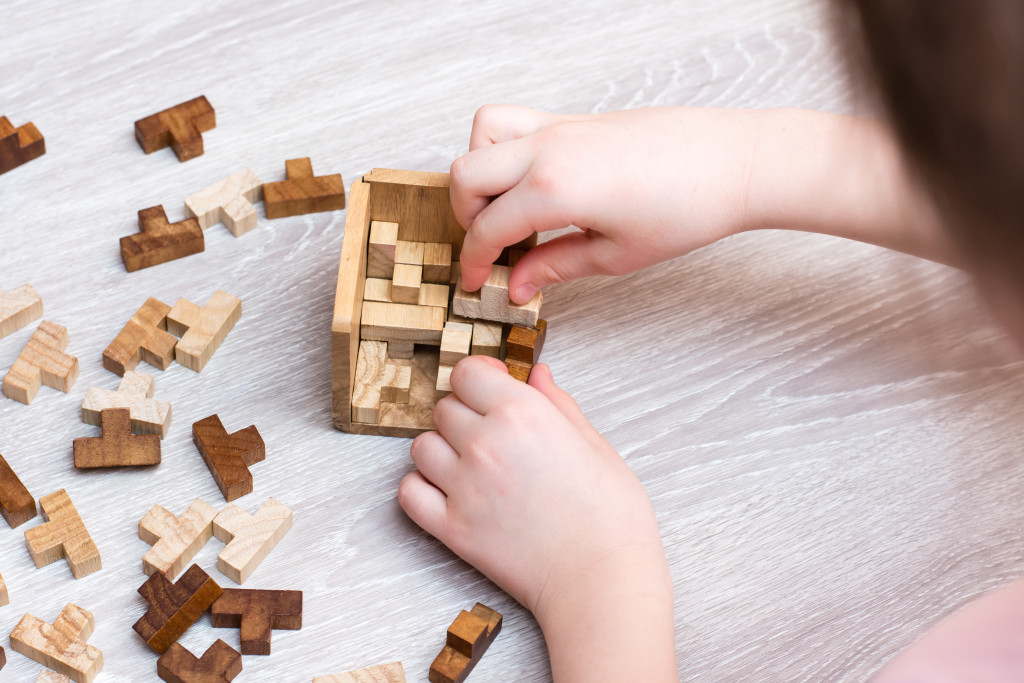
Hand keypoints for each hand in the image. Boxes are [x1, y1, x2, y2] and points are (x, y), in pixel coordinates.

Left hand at [398, 356, 676, 680]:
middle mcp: (484, 442)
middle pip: (444, 408)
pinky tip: (447, 491)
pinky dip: (420, 487)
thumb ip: (558, 404)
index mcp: (522, 412)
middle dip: (464, 413)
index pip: (467, 372)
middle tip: (490, 431)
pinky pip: (409, 492)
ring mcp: (462, 486)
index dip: (479, 376)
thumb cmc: (610, 518)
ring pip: (421, 446)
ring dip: (441, 449)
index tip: (491, 385)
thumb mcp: (595, 445)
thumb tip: (538, 375)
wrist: (602, 579)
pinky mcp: (451, 528)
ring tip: (470, 464)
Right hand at [450, 104, 762, 301]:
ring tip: (505, 209)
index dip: (474, 262)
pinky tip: (531, 184)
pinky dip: (503, 149)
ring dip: (479, 173)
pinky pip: (515, 122)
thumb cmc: (687, 207)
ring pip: (482, 135)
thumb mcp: (615, 255)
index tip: (477, 282)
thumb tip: (518, 285)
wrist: (733, 163)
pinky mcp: (574, 118)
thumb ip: (555, 267)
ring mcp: (559, 127)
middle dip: (466, 217)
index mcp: (554, 189)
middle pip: (465, 175)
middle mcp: (547, 149)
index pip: (487, 228)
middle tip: (491, 247)